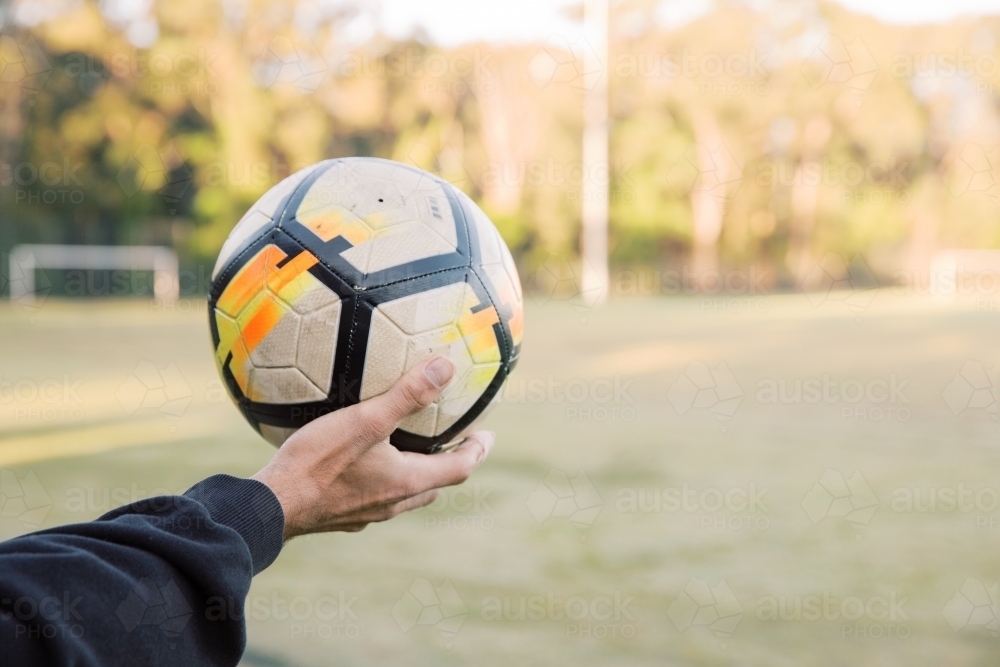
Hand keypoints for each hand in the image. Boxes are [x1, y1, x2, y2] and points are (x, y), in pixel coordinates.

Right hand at [251, 357, 494, 539]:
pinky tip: (361, 462)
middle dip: (448, 462)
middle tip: (452, 441)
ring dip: (415, 472)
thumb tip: (446, 368)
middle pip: (434, 484)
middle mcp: (392, 504)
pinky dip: (382, 478)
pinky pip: (374, 496)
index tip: (487, 435)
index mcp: (407, 482)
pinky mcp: (342, 516)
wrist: (271, 506)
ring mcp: (367, 514)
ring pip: (404, 493)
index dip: (477, 450)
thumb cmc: (319, 462)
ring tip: (409, 447)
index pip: (459, 468)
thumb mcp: (367, 419)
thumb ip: (408, 395)